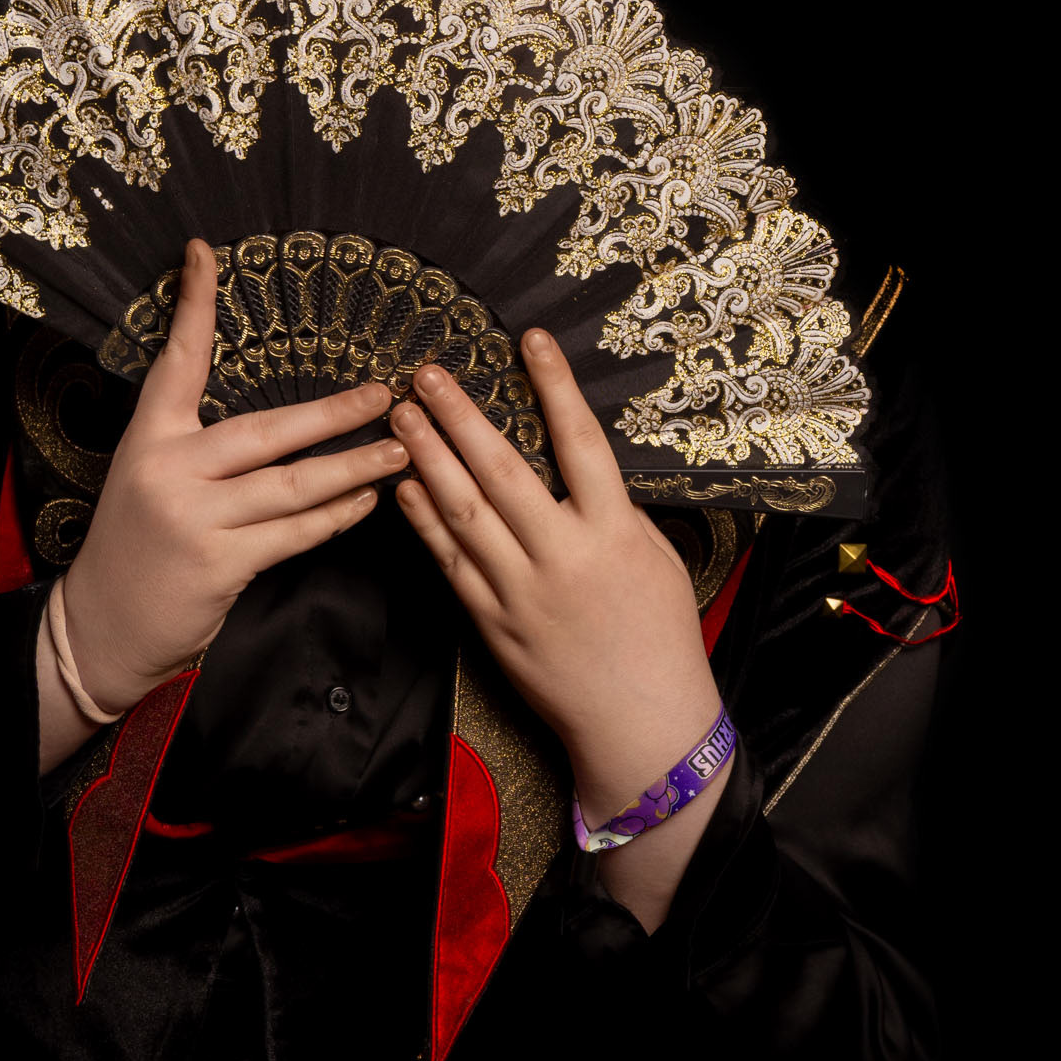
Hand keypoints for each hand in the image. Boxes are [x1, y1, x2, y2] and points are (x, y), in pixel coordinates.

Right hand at [53, 240, 401, 735]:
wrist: (101, 624)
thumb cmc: (137, 546)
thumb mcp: (149, 479)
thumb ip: (197, 448)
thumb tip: (271, 416)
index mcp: (150, 440)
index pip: (176, 363)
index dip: (194, 307)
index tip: (205, 252)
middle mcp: (170, 472)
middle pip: (265, 429)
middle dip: (332, 412)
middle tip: (384, 391)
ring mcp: (196, 520)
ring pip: (292, 485)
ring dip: (354, 467)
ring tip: (400, 449)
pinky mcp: (221, 564)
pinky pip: (294, 533)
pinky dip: (336, 517)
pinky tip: (368, 499)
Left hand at [390, 331, 730, 928]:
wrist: (640, 720)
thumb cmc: (658, 635)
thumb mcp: (655, 558)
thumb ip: (613, 511)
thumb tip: (580, 466)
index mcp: (613, 533)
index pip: (580, 444)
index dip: (554, 387)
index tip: (529, 340)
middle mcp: (563, 557)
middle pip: (502, 473)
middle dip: (461, 418)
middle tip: (427, 374)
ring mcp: (520, 592)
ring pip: (464, 514)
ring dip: (428, 460)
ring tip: (402, 416)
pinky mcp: (491, 623)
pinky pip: (449, 562)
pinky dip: (423, 522)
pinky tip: (403, 486)